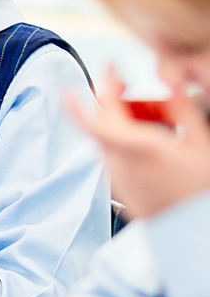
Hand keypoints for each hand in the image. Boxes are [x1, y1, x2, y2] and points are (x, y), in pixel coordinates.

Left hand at [67, 67, 209, 217]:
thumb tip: (167, 73)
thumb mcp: (197, 142)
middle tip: (137, 91)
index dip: (101, 81)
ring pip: (108, 133)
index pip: (99, 108)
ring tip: (161, 121)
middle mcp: (116, 159)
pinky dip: (126, 137)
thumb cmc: (197, 190)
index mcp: (134, 145)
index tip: (110, 63)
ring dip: (125, 118)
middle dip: (118, 98)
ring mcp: (114, 173)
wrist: (192, 232)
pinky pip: (114, 150)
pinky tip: (155, 140)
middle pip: (104, 116)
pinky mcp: (117, 184)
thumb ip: (178, 104)